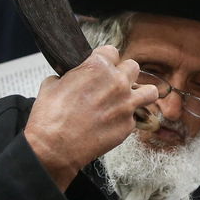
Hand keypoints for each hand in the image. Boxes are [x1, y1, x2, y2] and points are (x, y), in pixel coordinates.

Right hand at [23, 45, 158, 189]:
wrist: (54, 147)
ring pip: (150, 91)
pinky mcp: (128, 125)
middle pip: (133, 67)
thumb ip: (68, 76)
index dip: (104, 60)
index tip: (100, 68)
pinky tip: (113, 123)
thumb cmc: (50, 117)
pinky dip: (126, 119)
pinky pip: (135, 118)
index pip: (112, 51)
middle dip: (123, 74)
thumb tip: (70, 78)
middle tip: (112, 84)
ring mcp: (126, 105)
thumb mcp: (51, 84)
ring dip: (140, 93)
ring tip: (129, 99)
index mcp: (98, 66)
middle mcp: (117, 82)